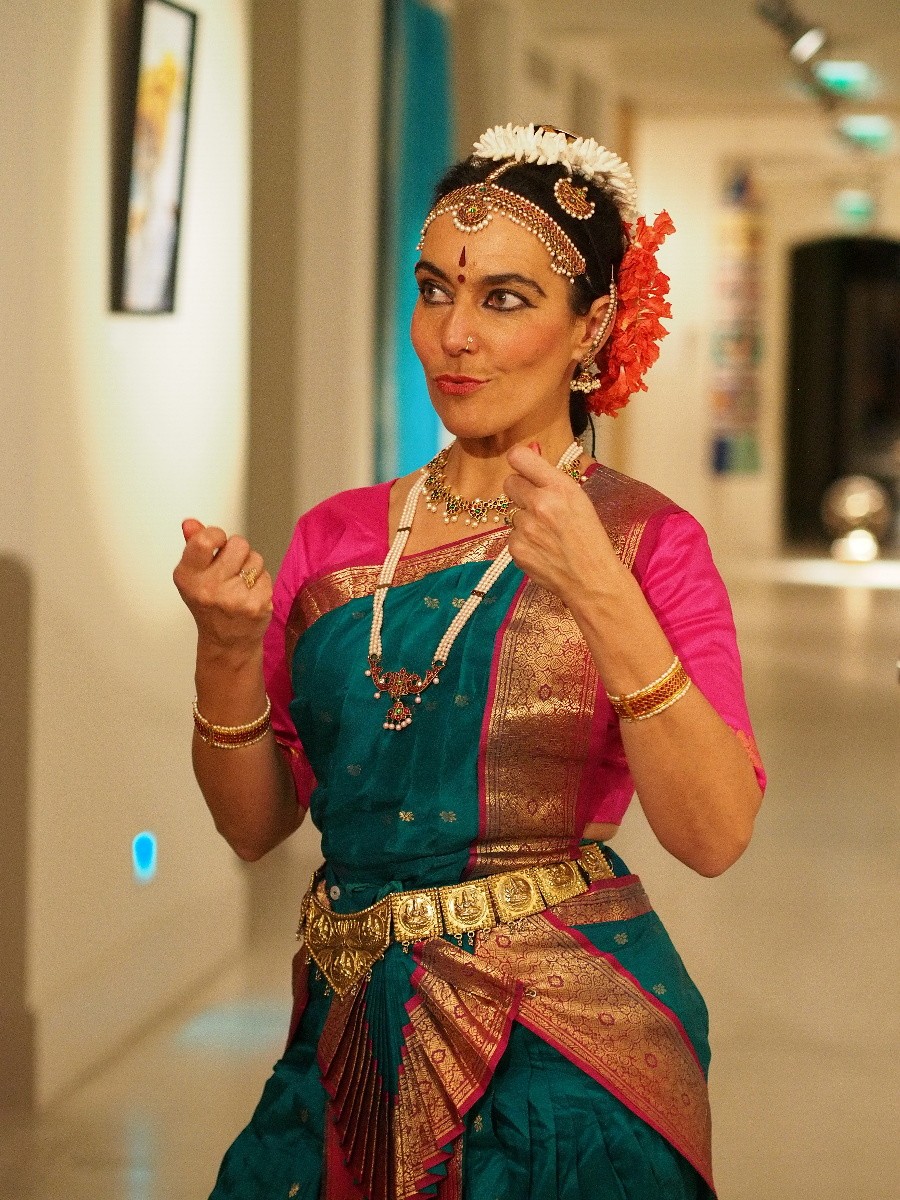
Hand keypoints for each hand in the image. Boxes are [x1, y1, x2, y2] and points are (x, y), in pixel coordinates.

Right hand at [173, 518, 272, 654]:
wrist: (227, 643)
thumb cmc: (211, 606)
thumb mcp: (194, 576)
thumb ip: (194, 545)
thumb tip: (190, 523)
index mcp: (188, 577)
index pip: (204, 539)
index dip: (216, 535)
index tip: (217, 544)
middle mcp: (208, 589)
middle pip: (238, 544)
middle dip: (238, 552)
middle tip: (231, 569)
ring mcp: (233, 598)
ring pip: (255, 559)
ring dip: (251, 567)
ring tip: (240, 584)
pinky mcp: (256, 605)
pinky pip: (266, 575)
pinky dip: (261, 583)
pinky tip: (250, 596)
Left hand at [503, 445, 623, 604]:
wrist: (592, 579)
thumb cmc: (591, 539)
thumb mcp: (579, 500)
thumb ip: (551, 478)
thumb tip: (530, 450)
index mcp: (561, 487)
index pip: (520, 457)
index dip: (519, 460)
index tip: (522, 466)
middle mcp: (540, 504)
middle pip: (509, 483)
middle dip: (520, 491)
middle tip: (538, 506)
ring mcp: (525, 528)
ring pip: (512, 514)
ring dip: (525, 521)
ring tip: (547, 536)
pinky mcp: (516, 548)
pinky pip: (512, 536)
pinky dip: (523, 542)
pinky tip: (542, 550)